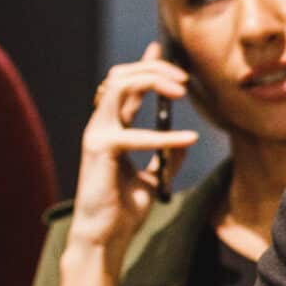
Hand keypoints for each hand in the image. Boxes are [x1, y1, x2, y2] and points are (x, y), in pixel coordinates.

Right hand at [65, 44, 201, 261]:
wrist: (106, 237)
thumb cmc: (124, 210)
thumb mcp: (154, 177)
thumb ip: (167, 155)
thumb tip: (184, 137)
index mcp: (111, 128)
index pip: (125, 84)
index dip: (144, 63)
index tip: (162, 49)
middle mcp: (100, 125)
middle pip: (121, 76)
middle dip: (153, 67)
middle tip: (185, 78)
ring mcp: (96, 134)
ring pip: (117, 85)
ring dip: (151, 80)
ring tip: (181, 90)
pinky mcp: (100, 150)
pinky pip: (132, 132)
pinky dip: (163, 134)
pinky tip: (188, 138)